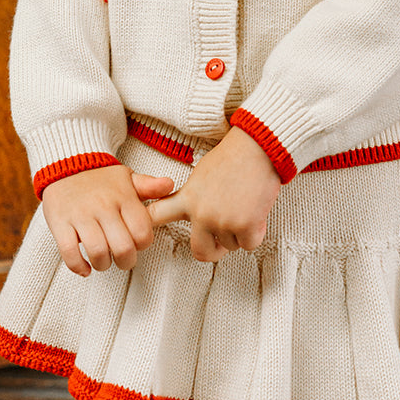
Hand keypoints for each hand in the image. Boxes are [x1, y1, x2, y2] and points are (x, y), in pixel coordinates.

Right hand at [42, 165, 174, 276]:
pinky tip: (85, 267)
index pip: (142, 232)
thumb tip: (170, 184)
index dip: (142, 244)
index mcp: (123, 197)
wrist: (65, 162)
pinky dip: (79, 266)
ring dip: (103, 265)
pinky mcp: (60, 222)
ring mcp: (80, 215)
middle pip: (123, 248)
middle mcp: (103, 206)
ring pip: (98, 253)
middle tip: (122, 259)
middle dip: (126, 261)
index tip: (136, 243)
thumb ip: (148, 185)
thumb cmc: (100, 177)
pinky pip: (70, 253)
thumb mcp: (126, 177)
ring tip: (103, 260)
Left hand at [148, 127, 280, 262]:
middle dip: (213, 250)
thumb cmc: (233, 156)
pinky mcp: (245, 226)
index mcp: (189, 198)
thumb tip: (198, 213)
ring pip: (231, 246)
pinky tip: (256, 212)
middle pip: (200, 252)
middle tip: (221, 242)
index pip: (157, 215)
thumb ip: (195, 196)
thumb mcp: (202, 174)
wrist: (257, 148)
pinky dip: (255, 232)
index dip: (147, 225)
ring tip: (244, 207)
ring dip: (239, 233)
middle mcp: (202, 213)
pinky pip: (249, 244)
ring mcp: (222, 221)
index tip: (142, 233)